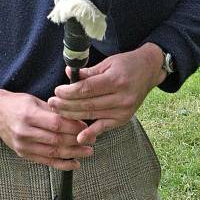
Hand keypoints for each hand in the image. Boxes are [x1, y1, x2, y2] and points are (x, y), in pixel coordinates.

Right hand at [0, 84, 93, 169]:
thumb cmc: (17, 104)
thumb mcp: (35, 101)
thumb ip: (54, 111)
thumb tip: (76, 119)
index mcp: (28, 115)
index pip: (56, 124)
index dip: (74, 127)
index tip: (86, 127)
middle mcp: (24, 132)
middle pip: (56, 139)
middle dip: (77, 141)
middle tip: (92, 140)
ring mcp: (22, 145)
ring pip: (52, 152)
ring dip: (73, 153)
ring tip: (87, 152)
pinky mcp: (23, 154)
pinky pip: (45, 161)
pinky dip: (61, 164)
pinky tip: (74, 163)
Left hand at [48, 43, 165, 144]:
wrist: (148, 71)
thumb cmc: (126, 64)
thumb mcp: (108, 63)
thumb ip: (88, 72)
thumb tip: (69, 74)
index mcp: (116, 80)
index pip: (87, 89)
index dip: (70, 92)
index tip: (57, 92)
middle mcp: (121, 97)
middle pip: (88, 104)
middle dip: (66, 105)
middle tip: (51, 103)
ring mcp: (124, 110)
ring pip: (92, 115)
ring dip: (72, 115)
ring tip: (57, 112)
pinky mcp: (124, 118)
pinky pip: (104, 127)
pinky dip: (91, 132)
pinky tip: (79, 137)